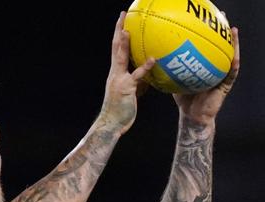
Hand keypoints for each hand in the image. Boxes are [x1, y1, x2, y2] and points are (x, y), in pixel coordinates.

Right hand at [99, 11, 154, 133]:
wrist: (111, 123)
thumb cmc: (121, 111)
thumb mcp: (131, 93)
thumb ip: (139, 83)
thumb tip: (149, 76)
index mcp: (115, 72)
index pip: (117, 49)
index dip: (119, 33)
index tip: (122, 20)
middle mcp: (115, 73)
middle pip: (116, 47)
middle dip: (119, 30)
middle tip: (123, 15)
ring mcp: (119, 79)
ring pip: (121, 57)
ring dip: (124, 42)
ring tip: (128, 29)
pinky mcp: (126, 88)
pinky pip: (136, 75)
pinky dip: (144, 67)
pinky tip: (153, 59)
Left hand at [173, 25, 240, 125]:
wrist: (192, 115)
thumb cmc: (184, 99)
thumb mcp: (176, 80)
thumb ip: (170, 69)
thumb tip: (155, 56)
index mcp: (205, 65)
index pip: (207, 44)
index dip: (208, 31)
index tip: (206, 16)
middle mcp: (215, 68)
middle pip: (221, 45)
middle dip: (222, 30)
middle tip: (222, 15)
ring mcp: (222, 76)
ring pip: (230, 56)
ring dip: (233, 44)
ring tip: (233, 31)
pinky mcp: (225, 86)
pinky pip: (231, 74)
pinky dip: (233, 65)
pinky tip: (235, 57)